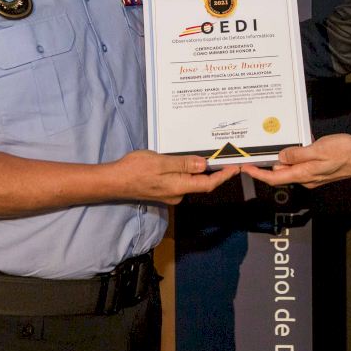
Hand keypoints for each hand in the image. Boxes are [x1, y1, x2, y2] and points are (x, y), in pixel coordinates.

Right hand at [114, 150, 238, 204]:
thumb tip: (204, 165)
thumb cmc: (135, 169)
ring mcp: (170, 194)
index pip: (208, 184)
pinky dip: (190, 172)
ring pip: (191, 182)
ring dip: (201, 171)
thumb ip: (182, 164)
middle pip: (202, 184)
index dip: (223, 177)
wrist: (114, 181)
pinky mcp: (164, 190)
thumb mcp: (160, 162)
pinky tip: (190, 162)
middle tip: (227, 158)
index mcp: (179, 187)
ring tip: (211, 156)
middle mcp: (177, 194)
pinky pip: (182, 181)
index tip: (236, 168)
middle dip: (215, 172)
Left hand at [241, 134, 350, 188]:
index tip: (246, 168)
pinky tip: (299, 144)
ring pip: (292, 168)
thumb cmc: (342, 152)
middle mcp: (306, 179)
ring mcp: (313, 176)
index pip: (275, 178)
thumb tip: (280, 159)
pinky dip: (297, 155)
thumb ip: (297, 154)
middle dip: (270, 163)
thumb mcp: (317, 149)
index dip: (259, 174)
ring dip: (285, 158)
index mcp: (303, 174)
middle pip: (281, 173)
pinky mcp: (319, 171)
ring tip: (281, 144)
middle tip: (259, 150)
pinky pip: (302, 165)